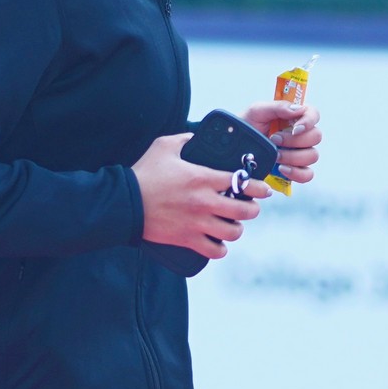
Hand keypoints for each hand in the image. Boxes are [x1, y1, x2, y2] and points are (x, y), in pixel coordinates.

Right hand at [135, 131, 263, 257]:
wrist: (124, 203)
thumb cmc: (144, 174)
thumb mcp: (164, 147)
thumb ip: (185, 139)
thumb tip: (196, 136)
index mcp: (202, 178)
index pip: (242, 182)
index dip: (258, 187)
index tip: (262, 189)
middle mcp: (204, 202)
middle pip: (244, 211)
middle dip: (252, 209)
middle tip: (249, 207)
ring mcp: (197, 223)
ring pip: (232, 232)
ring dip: (236, 229)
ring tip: (233, 224)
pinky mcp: (187, 239)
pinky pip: (214, 251)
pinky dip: (220, 249)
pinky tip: (218, 243)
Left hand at [245, 100, 321, 184]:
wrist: (232, 148)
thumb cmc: (245, 125)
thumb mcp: (257, 111)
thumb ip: (278, 107)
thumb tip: (299, 109)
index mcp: (294, 117)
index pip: (314, 114)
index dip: (309, 121)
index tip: (295, 128)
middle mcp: (300, 135)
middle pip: (316, 136)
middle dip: (294, 140)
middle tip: (274, 139)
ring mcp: (299, 153)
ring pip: (313, 155)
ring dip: (293, 156)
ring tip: (275, 155)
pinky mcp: (294, 171)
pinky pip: (307, 175)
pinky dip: (297, 173)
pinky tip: (281, 169)